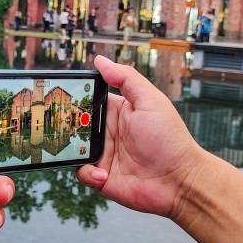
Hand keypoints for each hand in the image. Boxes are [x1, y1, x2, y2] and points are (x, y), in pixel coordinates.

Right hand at [77, 55, 209, 217]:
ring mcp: (104, 154)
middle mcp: (108, 132)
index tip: (63, 95)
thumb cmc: (170, 140)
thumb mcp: (150, 101)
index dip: (75, 97)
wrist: (179, 182)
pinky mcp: (102, 176)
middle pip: (76, 123)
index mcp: (117, 111)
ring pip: (74, 148)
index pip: (88, 99)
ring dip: (74, 150)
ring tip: (85, 151)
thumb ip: (126, 79)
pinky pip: (81, 172)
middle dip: (67, 124)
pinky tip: (105, 173)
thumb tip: (101, 61)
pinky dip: (89, 173)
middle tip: (63, 125)